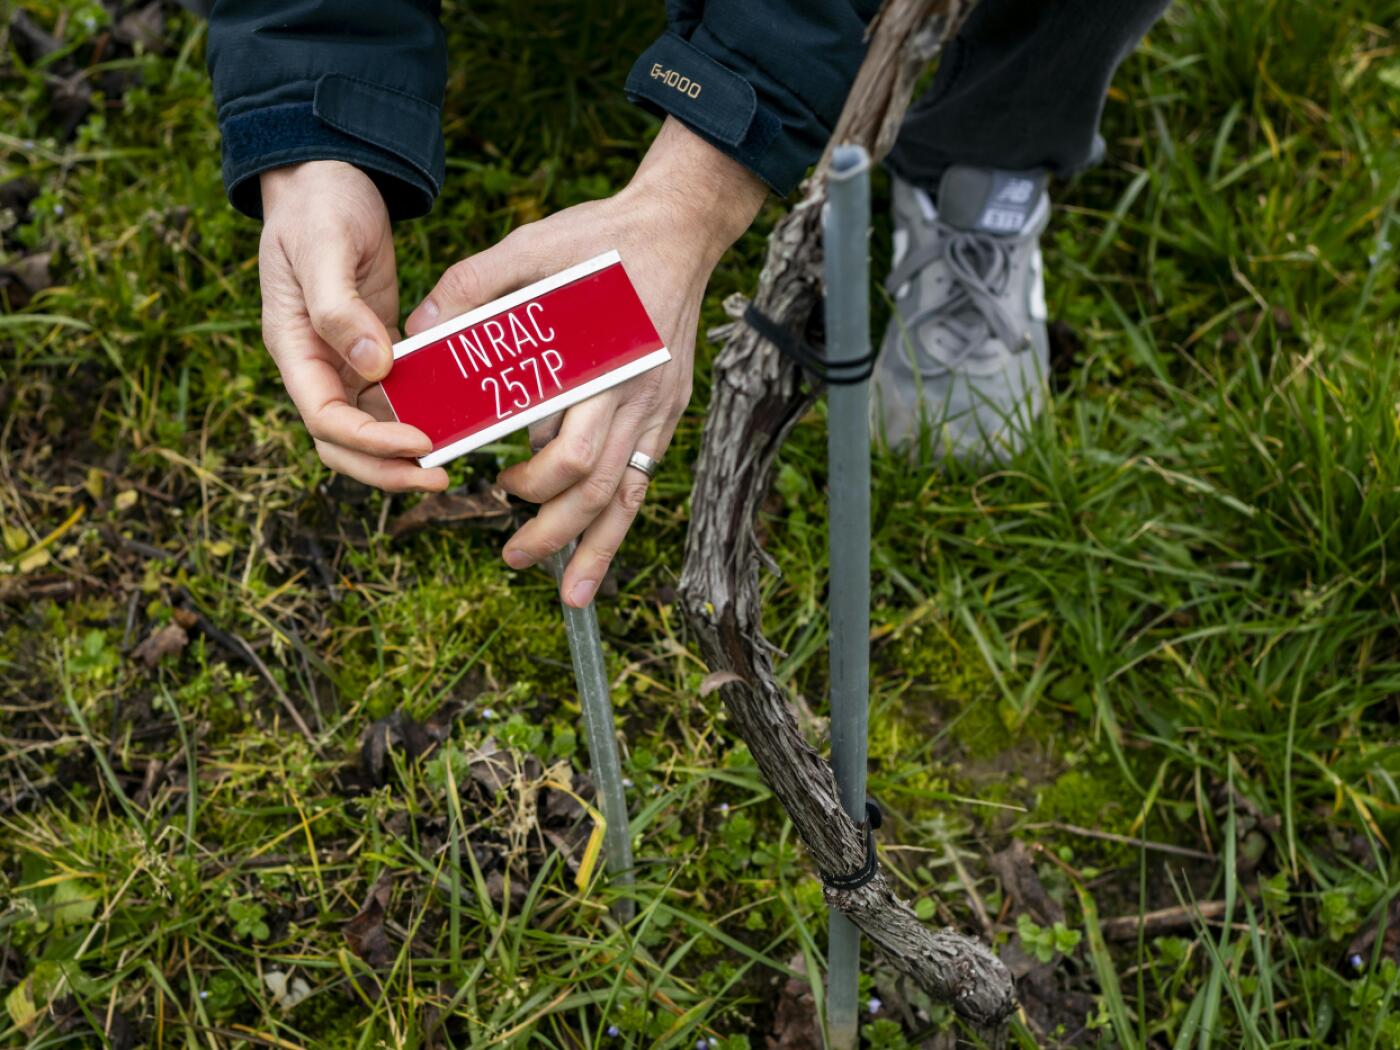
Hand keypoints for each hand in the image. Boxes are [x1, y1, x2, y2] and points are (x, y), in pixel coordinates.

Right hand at [259, 161, 447, 492]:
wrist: (328, 177)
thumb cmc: (319, 205)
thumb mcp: (324, 248)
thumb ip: (340, 309)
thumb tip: (371, 366)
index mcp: (293, 347)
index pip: (325, 418)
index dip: (370, 441)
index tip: (418, 441)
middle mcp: (315, 365)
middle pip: (343, 443)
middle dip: (386, 468)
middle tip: (439, 475)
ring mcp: (344, 361)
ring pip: (368, 430)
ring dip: (403, 454)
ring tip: (450, 462)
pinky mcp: (374, 350)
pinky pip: (394, 399)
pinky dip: (419, 415)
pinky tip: (455, 421)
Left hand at [404, 118, 765, 605]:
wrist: (679, 229)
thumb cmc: (603, 238)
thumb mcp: (533, 245)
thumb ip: (474, 286)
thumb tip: (417, 330)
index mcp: (602, 364)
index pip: (570, 450)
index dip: (533, 484)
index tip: (495, 493)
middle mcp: (635, 397)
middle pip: (596, 487)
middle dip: (554, 530)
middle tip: (512, 557)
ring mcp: (657, 410)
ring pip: (626, 497)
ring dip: (595, 547)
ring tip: (568, 593)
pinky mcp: (666, 413)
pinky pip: (643, 481)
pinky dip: (622, 525)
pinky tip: (601, 556)